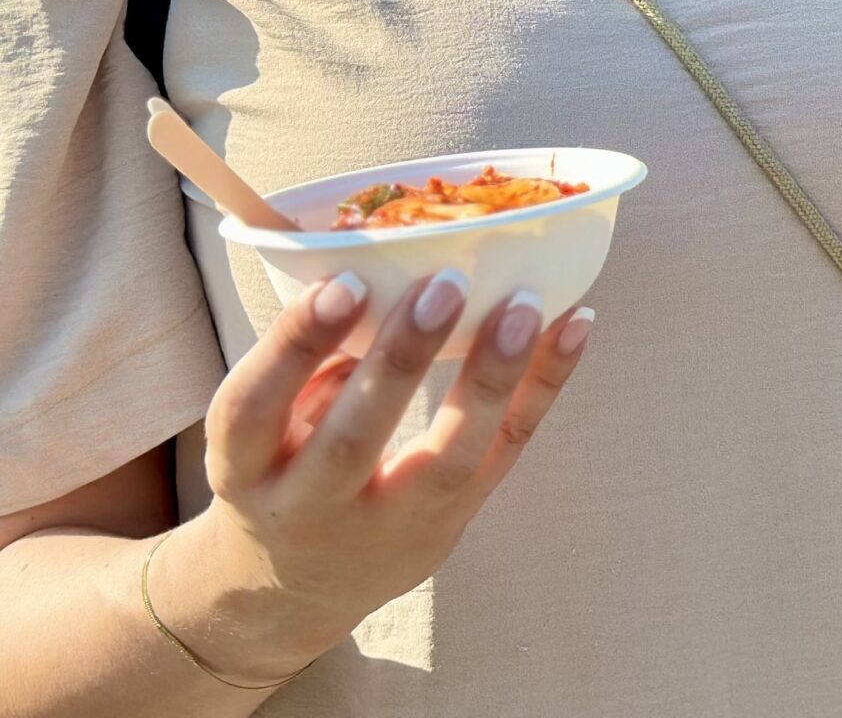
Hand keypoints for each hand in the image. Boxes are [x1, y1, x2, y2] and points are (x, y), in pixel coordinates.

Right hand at [149, 270, 593, 681]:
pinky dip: (542, 386)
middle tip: (446, 284)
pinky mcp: (449, 525)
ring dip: (491, 377)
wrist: (293, 591)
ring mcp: (386, 527)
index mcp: (243, 471)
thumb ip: (309, 365)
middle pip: (353, 442)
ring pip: (445, 461)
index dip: (295, 345)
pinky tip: (574, 325)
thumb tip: (381, 274)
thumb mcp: (263, 427)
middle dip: (401, 361)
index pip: (251, 410)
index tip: (346, 280)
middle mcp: (308, 510)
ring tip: (524, 306)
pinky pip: (504, 453)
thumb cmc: (281, 468)